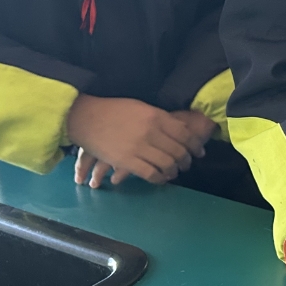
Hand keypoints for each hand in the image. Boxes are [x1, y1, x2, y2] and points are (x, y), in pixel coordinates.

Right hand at [66, 95, 208, 187]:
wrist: (86, 117)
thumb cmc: (114, 110)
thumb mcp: (141, 107)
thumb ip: (160, 118)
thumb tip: (179, 130)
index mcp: (156, 116)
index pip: (185, 134)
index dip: (195, 145)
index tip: (199, 152)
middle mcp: (151, 132)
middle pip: (178, 151)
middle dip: (186, 161)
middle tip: (187, 164)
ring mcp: (139, 147)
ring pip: (167, 164)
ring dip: (174, 171)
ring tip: (174, 172)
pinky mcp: (126, 161)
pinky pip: (150, 174)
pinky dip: (160, 179)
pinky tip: (161, 178)